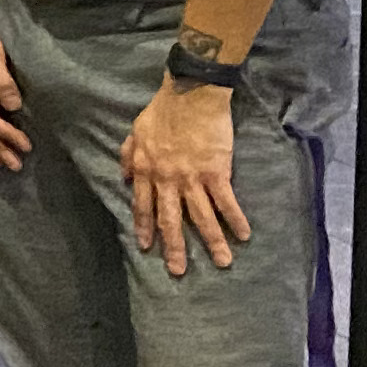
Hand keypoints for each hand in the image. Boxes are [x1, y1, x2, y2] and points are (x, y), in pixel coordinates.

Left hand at [122, 78, 251, 277]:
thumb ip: (128, 155)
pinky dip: (235, 219)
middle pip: (170, 220)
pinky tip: (243, 235)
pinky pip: (226, 202)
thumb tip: (123, 177)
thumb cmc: (162, 110)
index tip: (147, 248)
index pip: (142, 207)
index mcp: (145, 170)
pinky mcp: (216, 172)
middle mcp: (166, 180)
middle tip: (179, 271)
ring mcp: (192, 178)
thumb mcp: (134, 131)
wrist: (191, 95)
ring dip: (212, 242)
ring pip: (202, 217)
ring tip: (222, 262)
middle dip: (174, 247)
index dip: (145, 228)